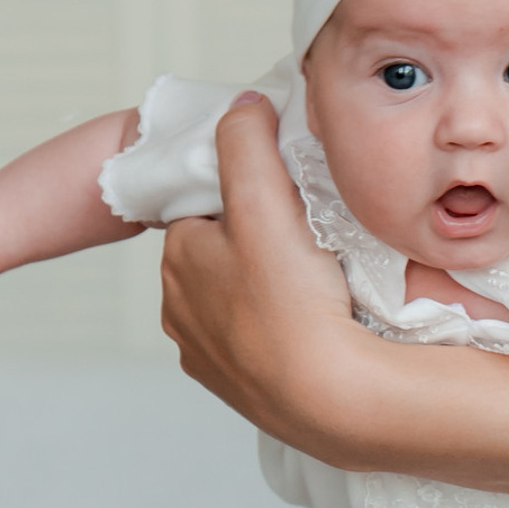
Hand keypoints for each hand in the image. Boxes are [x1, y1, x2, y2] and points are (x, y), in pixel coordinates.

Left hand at [160, 96, 357, 438]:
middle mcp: (182, 310)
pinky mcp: (244, 390)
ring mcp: (211, 356)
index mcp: (178, 259)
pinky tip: (316, 326)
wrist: (330, 401)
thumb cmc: (292, 306)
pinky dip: (283, 330)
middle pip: (223, 251)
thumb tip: (242, 106)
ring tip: (320, 284)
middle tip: (310, 238)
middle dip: (259, 241)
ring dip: (273, 287)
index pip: (205, 206)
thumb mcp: (263, 203)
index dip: (246, 193)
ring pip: (241, 298)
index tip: (285, 197)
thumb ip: (246, 146)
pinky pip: (260, 341)